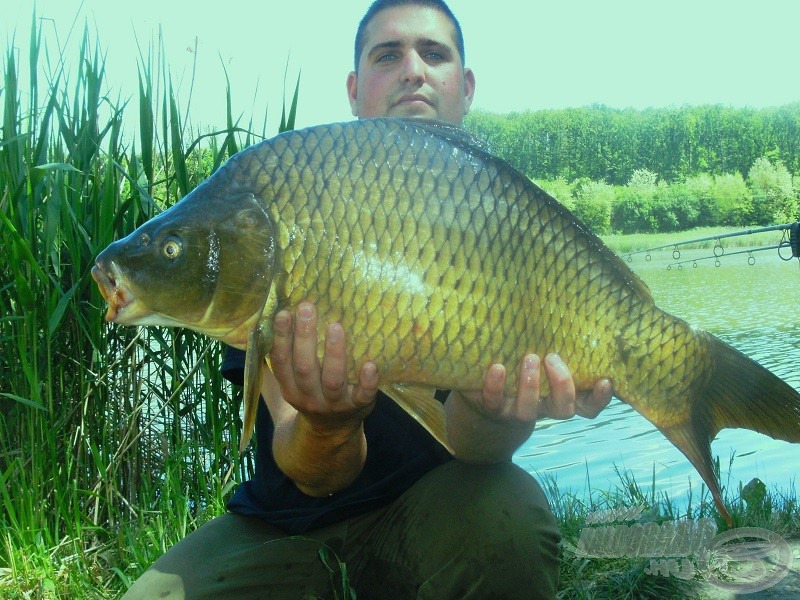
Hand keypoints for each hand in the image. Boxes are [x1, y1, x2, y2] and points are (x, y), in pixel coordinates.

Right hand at [268, 301, 378, 433]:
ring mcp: (334, 404)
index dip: (281, 338)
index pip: (281, 361)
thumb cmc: (314, 392)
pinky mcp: (358, 406)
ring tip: (335, 326)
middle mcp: (309, 397)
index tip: (284, 313)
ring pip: (333, 380)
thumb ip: (292, 354)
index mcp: (290, 387)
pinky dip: (367, 381)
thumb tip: (287, 310)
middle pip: (304, 368)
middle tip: (307, 307)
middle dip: (305, 337)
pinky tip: (370, 364)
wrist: (332, 431)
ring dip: (334, 353)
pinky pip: (363, 395)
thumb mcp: (296, 381)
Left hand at [476, 353, 611, 423]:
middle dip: (562, 385)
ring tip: (530, 358)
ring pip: (529, 410)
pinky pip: (493, 402)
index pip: (588, 405)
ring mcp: (516, 409)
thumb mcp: (544, 352)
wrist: (483, 386)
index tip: (605, 380)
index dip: (599, 399)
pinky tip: (498, 367)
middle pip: (562, 409)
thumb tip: (573, 309)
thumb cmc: (523, 361)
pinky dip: (495, 386)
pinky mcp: (492, 406)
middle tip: (553, 358)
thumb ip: (559, 343)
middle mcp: (542, 406)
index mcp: (560, 395)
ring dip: (531, 385)